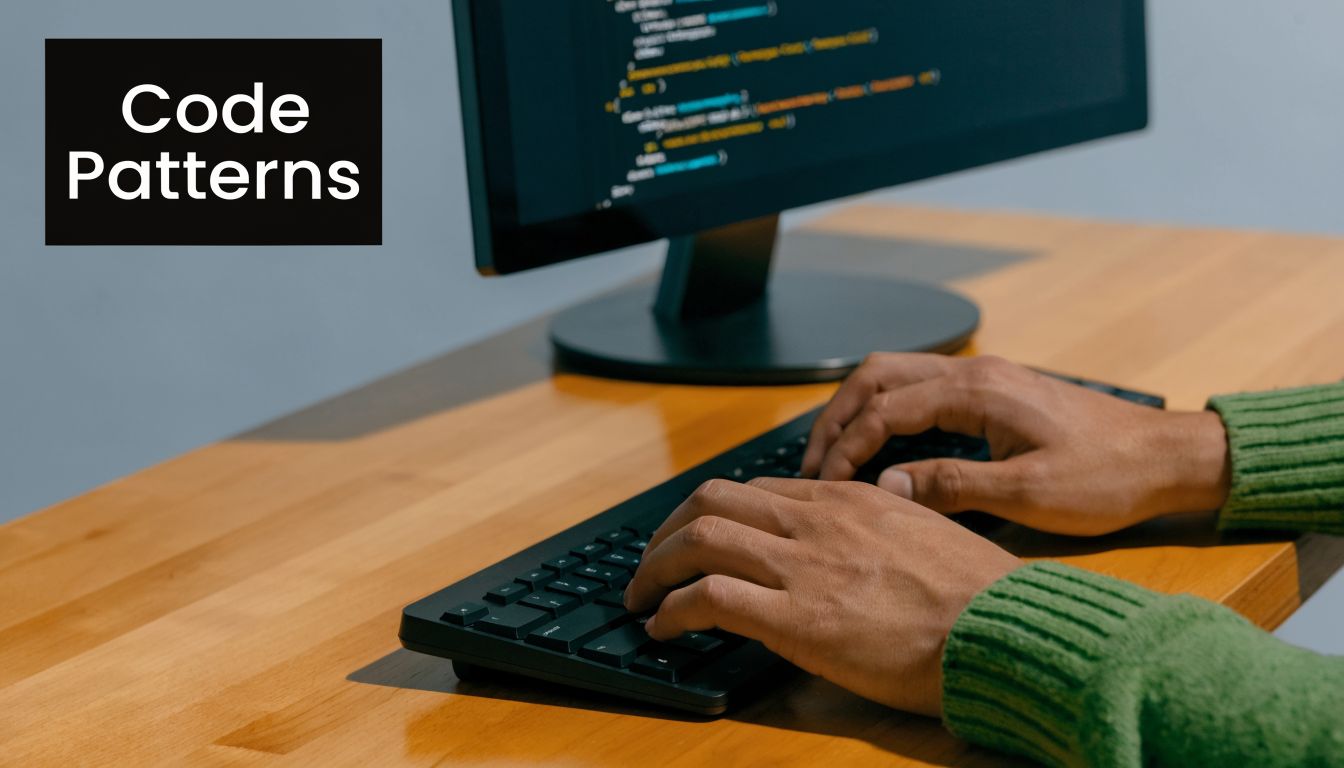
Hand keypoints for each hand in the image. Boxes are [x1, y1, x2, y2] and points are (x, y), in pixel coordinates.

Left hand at [624, 478, 1021, 715]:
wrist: (1005, 631)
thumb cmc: (980, 595)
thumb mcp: (926, 533)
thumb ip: (881, 523)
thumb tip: (863, 529)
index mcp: (849, 499)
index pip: (759, 490)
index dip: (717, 515)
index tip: (701, 539)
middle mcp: (818, 520)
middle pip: (713, 500)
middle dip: (669, 530)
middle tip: (652, 561)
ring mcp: (805, 566)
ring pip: (700, 538)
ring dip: (655, 566)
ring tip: (641, 596)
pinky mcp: (798, 618)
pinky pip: (709, 598)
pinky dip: (672, 609)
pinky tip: (663, 626)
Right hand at [801, 354, 1231, 535]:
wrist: (1167, 458)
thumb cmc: (1107, 478)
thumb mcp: (1030, 493)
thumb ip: (953, 485)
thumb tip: (886, 487)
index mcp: (978, 392)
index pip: (885, 409)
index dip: (846, 448)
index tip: (827, 488)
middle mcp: (975, 373)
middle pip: (877, 375)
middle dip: (837, 418)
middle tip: (813, 466)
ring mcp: (985, 379)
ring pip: (896, 375)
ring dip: (858, 410)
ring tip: (835, 455)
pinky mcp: (995, 393)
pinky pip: (920, 388)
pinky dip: (887, 411)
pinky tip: (881, 446)